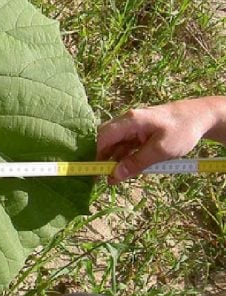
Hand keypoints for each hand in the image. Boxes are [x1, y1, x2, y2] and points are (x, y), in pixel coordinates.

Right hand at [96, 98, 219, 183]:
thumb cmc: (182, 131)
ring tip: (114, 178)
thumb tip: (114, 175)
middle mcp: (127, 122)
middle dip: (102, 158)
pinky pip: (127, 146)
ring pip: (116, 144)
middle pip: (106, 140)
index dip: (95, 154)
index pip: (103, 137)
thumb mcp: (161, 150)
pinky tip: (126, 170)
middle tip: (103, 177)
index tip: (92, 171)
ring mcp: (134, 127)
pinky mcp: (140, 133)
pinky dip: (125, 158)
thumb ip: (136, 163)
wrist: (202, 117)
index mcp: (130, 121)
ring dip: (114, 160)